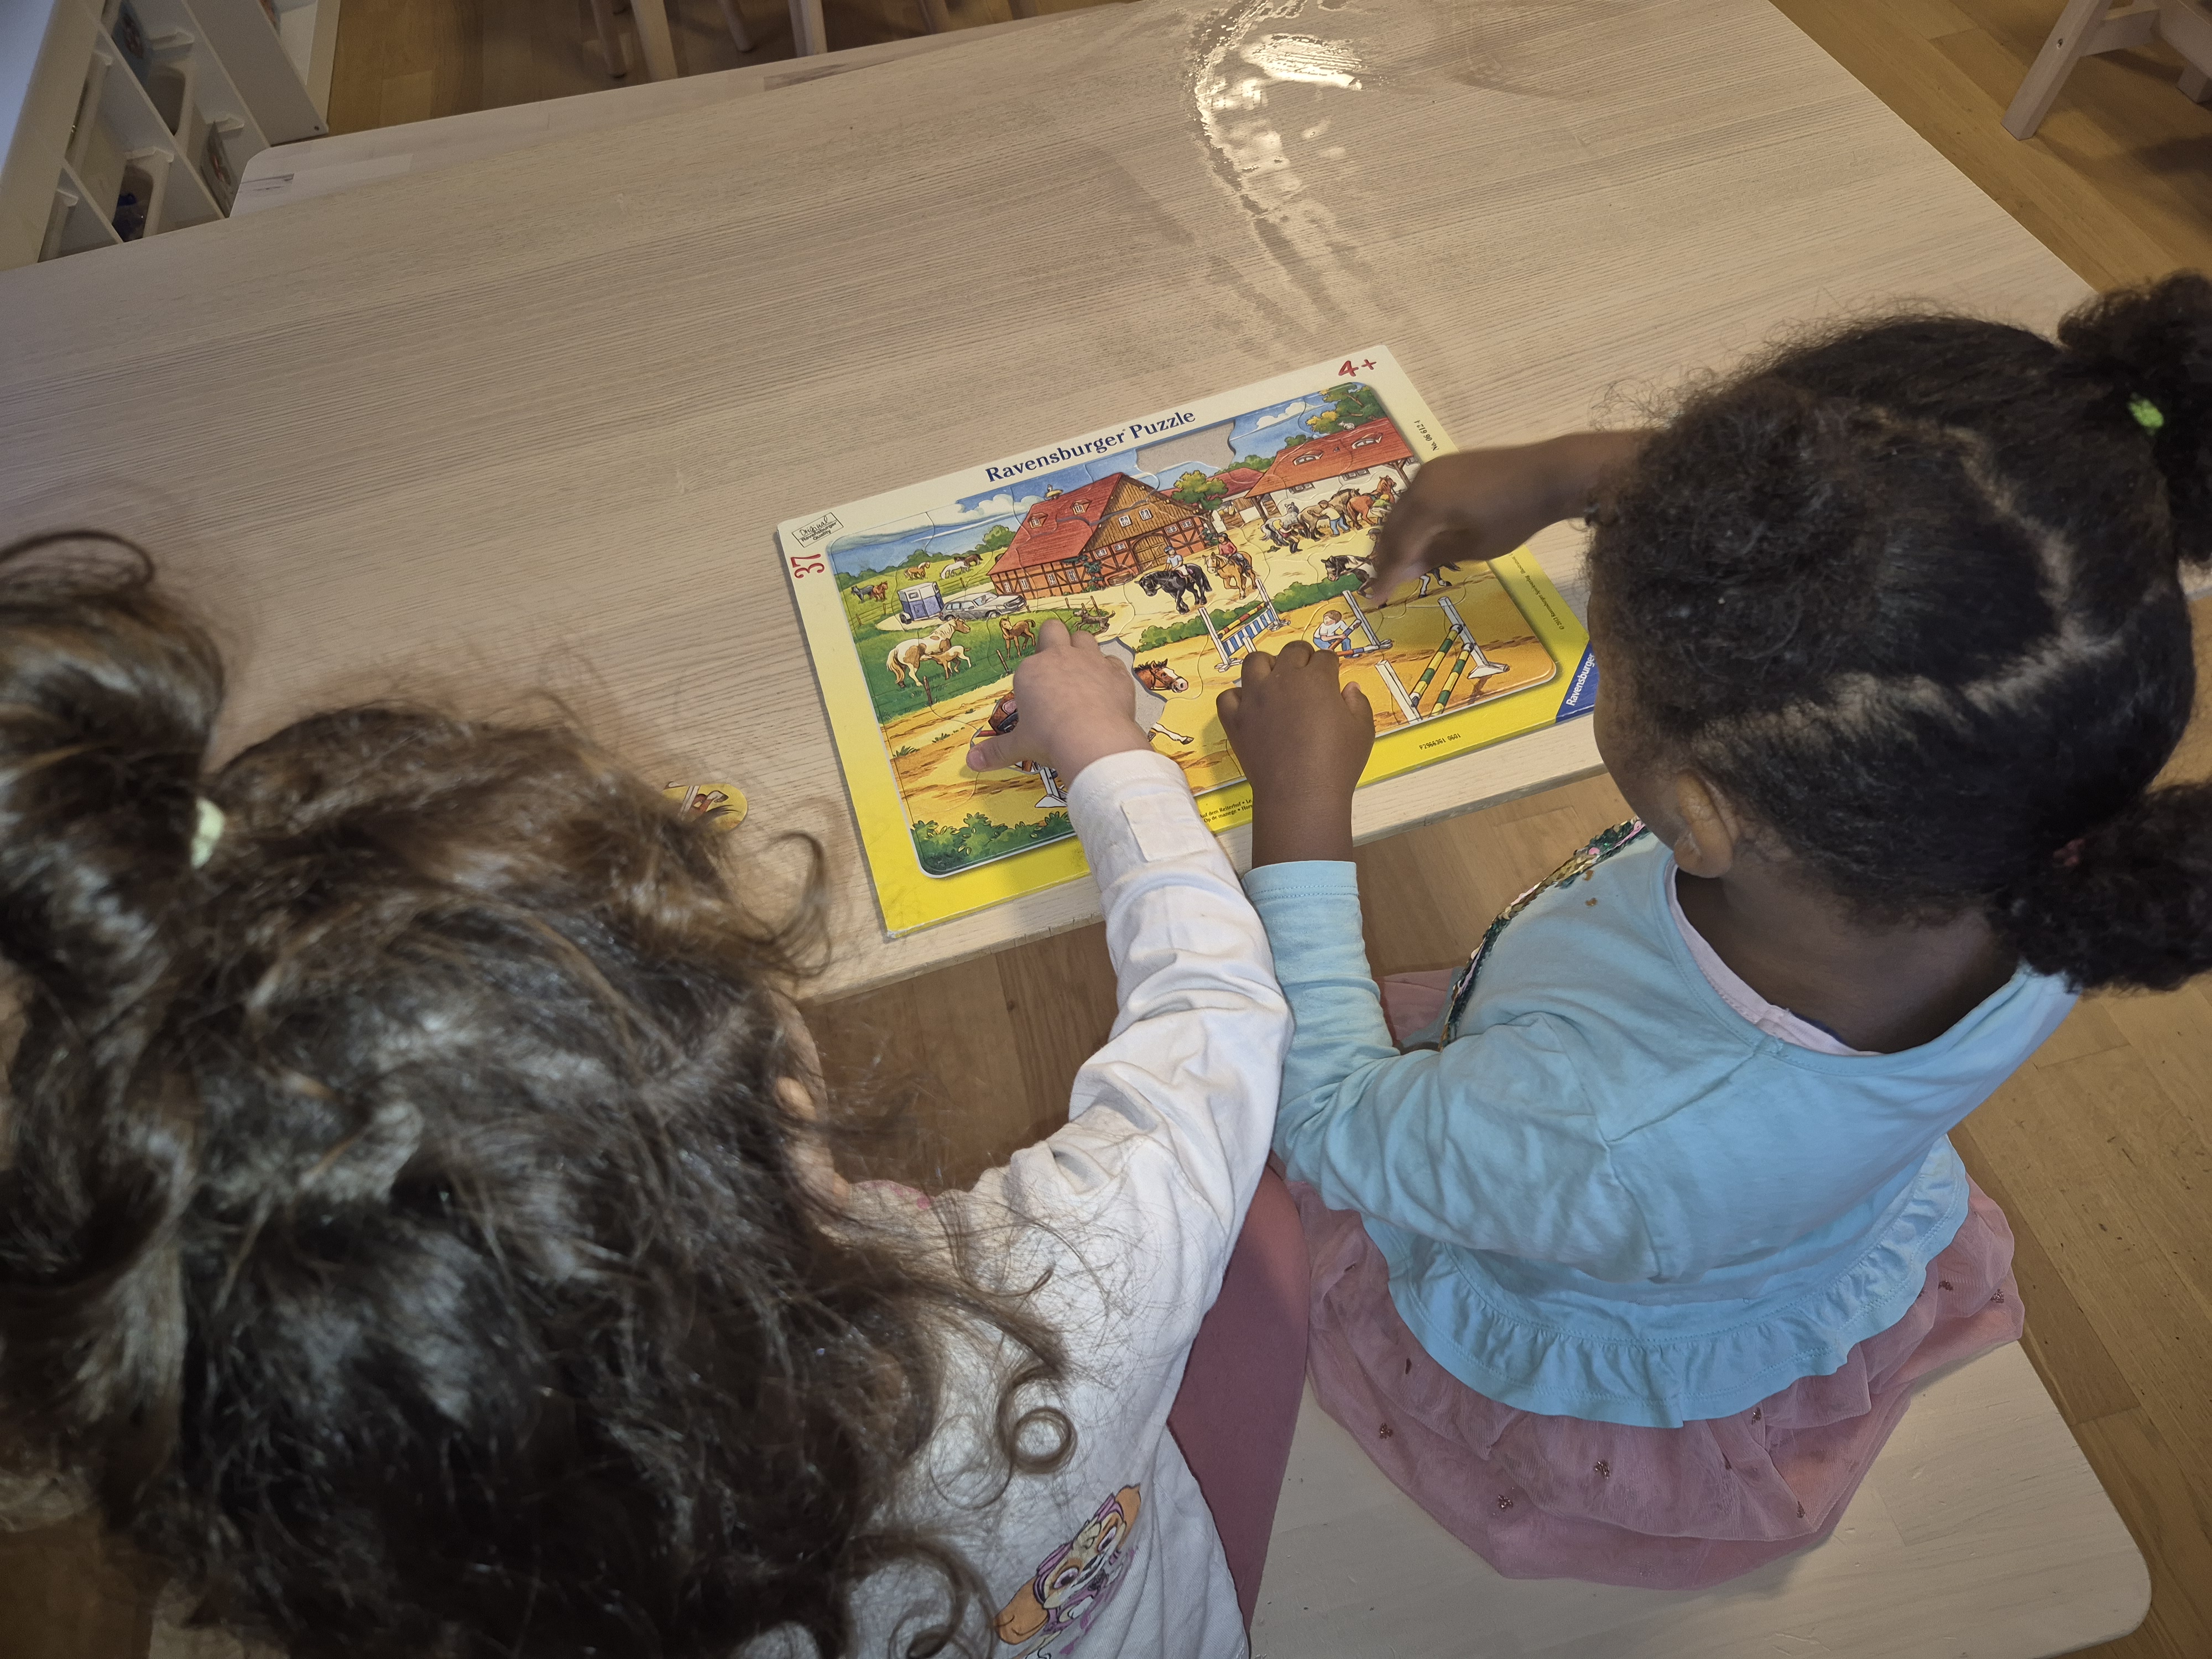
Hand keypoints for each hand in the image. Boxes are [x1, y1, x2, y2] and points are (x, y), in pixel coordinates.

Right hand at [965, 620, 1151, 782]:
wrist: (1093, 740)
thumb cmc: (1050, 739)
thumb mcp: (1020, 745)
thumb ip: (996, 751)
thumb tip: (971, 762)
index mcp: (1031, 671)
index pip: (1028, 664)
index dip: (1032, 680)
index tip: (1036, 700)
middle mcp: (1060, 657)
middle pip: (1053, 629)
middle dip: (1053, 640)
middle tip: (1056, 667)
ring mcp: (1090, 661)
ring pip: (1085, 638)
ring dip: (1083, 650)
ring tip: (1082, 675)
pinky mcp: (1116, 672)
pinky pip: (1112, 661)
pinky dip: (1109, 672)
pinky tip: (1107, 690)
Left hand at [1216, 642, 1373, 865]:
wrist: (1300, 794)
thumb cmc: (1337, 763)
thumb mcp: (1362, 732)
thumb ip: (1358, 703)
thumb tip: (1348, 687)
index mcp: (1316, 680)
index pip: (1325, 658)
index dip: (1330, 666)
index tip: (1331, 676)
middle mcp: (1282, 680)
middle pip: (1291, 651)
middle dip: (1303, 657)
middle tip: (1307, 674)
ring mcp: (1255, 698)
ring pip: (1254, 662)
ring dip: (1267, 665)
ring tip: (1275, 680)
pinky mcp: (1236, 719)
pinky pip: (1228, 696)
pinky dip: (1238, 697)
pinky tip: (1249, 707)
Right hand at [1364, 431, 1649, 602]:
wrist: (1549, 473)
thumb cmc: (1516, 516)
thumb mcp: (1476, 547)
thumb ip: (1435, 556)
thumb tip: (1405, 568)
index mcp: (1427, 504)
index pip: (1399, 547)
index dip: (1386, 575)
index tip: (1374, 598)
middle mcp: (1421, 482)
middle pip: (1392, 526)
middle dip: (1386, 556)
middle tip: (1380, 582)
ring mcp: (1431, 470)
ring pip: (1402, 510)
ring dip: (1397, 537)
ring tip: (1396, 563)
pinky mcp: (1443, 465)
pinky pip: (1416, 497)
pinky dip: (1412, 519)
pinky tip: (1417, 535)